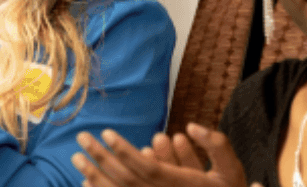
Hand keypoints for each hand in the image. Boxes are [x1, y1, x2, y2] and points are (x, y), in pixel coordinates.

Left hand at [72, 124, 255, 186]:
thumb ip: (216, 145)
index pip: (146, 167)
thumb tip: (191, 126)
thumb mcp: (231, 171)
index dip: (124, 151)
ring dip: (94, 174)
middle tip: (81, 137)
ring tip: (76, 158)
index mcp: (181, 185)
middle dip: (101, 157)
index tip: (106, 132)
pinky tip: (86, 181)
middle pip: (125, 178)